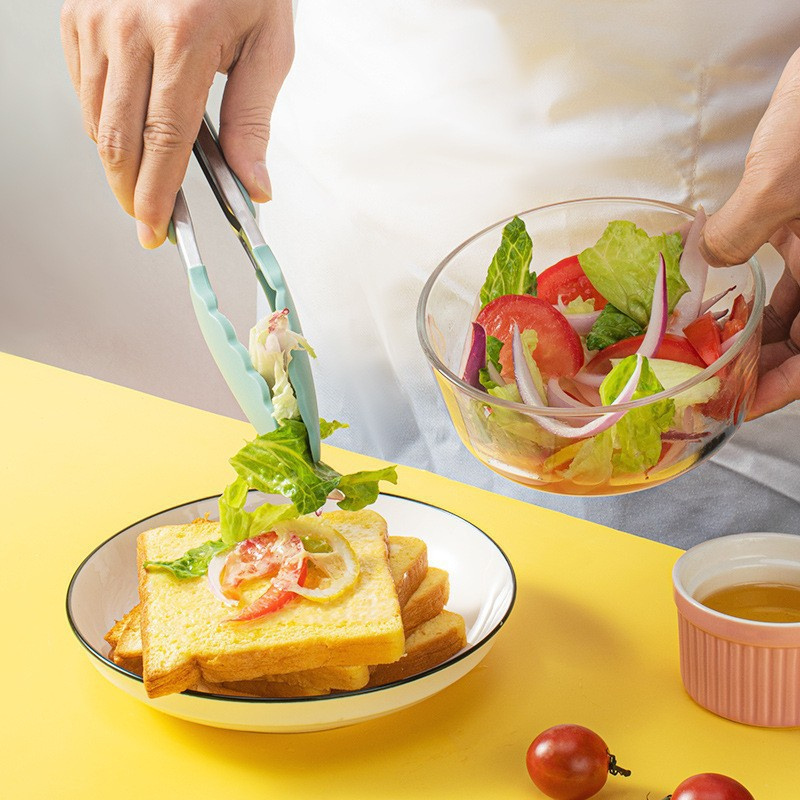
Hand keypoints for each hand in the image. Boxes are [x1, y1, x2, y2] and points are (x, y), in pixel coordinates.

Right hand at [60, 0, 293, 248]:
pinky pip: (84, 91)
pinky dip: (105, 124)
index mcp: (183, 34)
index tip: (155, 228)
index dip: (156, 194)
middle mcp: (128, 26)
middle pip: (118, 139)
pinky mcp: (77, 15)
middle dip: (130, 192)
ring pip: (95, 120)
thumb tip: (253, 184)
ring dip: (119, 161)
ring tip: (147, 180)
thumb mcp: (268, 45)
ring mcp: (95, 19)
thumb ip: (253, 119)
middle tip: (148, 221)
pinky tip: (132, 131)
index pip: (163, 139)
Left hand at [700, 47, 799, 417]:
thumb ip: (741, 231)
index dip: (780, 389)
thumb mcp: (782, 181)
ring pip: (795, 308)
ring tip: (702, 345)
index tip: (739, 406)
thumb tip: (707, 260)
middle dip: (757, 365)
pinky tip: (721, 296)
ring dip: (752, 330)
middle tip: (708, 380)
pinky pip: (790, 272)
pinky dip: (758, 289)